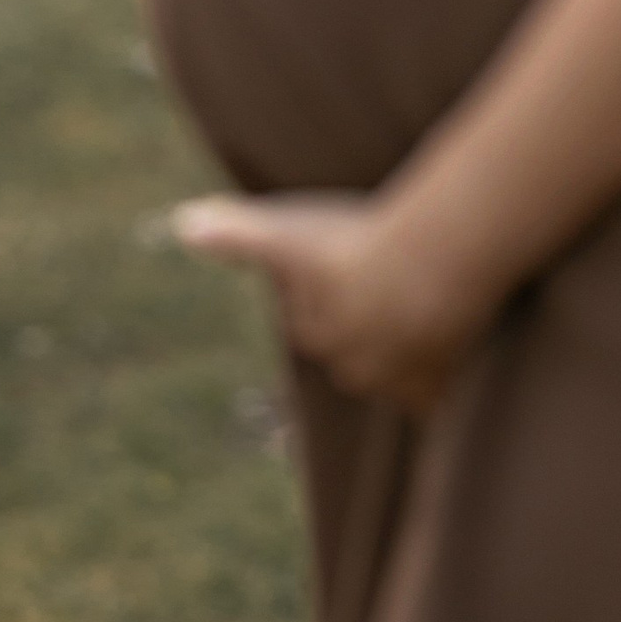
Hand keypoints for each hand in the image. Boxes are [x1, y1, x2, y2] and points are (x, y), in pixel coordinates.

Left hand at [170, 188, 487, 412]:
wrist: (431, 261)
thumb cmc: (357, 241)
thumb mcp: (289, 233)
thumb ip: (237, 234)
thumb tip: (180, 224)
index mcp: (315, 331)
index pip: (312, 313)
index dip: (326, 281)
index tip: (343, 257)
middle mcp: (349, 367)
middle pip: (350, 343)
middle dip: (360, 317)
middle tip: (385, 276)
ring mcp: (391, 382)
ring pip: (388, 367)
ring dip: (396, 343)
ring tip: (417, 297)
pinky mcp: (432, 388)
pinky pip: (427, 396)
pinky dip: (431, 380)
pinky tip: (440, 350)